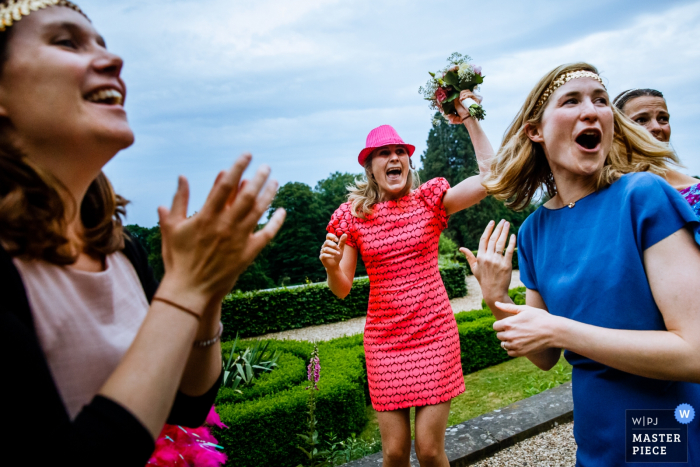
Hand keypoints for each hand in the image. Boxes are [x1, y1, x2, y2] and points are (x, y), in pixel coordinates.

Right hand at [157, 154, 285, 313]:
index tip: (246, 155)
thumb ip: (178, 201)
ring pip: (259, 211)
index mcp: (205, 217)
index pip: (224, 185)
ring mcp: (238, 239)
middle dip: (258, 178)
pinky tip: (282, 211)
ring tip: (275, 181)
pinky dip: (276, 222)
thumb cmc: (177, 259)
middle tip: (266, 166)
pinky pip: (266, 234)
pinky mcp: (247, 254)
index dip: (237, 168)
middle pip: (247, 195)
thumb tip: (182, 177)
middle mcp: (224, 225)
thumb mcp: (171, 227)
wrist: (188, 291)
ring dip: (269, 194)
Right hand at [320, 233, 346, 269]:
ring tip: (338, 254)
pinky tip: (333, 257)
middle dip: (333, 245)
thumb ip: (342, 242)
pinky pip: (323, 255)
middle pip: (326, 242)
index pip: (328, 235)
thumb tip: (345, 234)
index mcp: (329, 242)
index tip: (337, 240)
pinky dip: (329, 255)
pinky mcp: (321, 257)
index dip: (332, 236)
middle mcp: (324, 246)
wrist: (335, 265)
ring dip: (333, 251)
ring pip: (326, 249)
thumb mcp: (341, 248)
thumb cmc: (337, 256)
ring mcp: (322, 252)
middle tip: (339, 248)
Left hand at [450, 90, 482, 123]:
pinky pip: (471, 94)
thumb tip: (457, 94)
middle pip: (467, 90)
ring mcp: (473, 98)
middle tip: (460, 98)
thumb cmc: (461, 111)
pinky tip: (464, 98)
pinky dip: (467, 95)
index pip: (465, 92)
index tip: (459, 96)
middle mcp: (470, 97)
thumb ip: (456, 99)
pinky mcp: (476, 99)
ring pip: (469, 92)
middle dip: (462, 93)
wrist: (466, 116)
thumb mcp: (456, 104)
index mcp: (466, 98)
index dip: (462, 92)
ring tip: (461, 99)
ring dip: (464, 94)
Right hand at [460, 219, 514, 301]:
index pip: (483, 239)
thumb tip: (461, 248)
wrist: (493, 292)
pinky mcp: (506, 265)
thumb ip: (469, 256)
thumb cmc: (483, 280)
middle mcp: (488, 258)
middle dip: (498, 228)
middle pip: (493, 239)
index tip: (492, 222)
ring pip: (501, 243)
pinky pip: (509, 251)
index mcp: (480, 257)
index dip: (488, 229)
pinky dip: (511, 242)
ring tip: (508, 224)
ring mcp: (497, 261)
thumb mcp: (474, 268)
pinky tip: (513, 235)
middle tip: (503, 220)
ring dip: (505, 232)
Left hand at [492, 302, 558, 356]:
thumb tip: (496, 303)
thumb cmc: (539, 318)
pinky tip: (520, 343)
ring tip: (519, 336)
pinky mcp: (520, 353)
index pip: (495, 326)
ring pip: (503, 344)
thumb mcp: (524, 309)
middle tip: (517, 330)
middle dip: (505, 332)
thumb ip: (507, 307)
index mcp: (508, 323)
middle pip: (499, 335)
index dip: (501, 325)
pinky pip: (509, 352)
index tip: (510, 324)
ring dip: (508, 341)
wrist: (553, 331)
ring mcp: (515, 345)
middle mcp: (509, 335)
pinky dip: (512, 349)